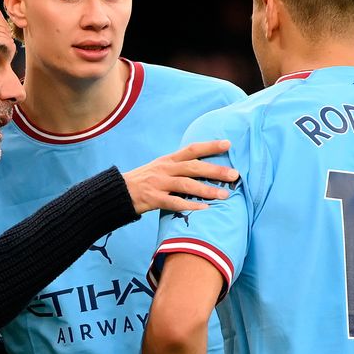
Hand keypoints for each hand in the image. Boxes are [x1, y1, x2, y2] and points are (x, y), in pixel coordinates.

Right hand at [123, 140, 238, 214]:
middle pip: (193, 167)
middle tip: (234, 174)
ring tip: (224, 195)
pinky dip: (190, 205)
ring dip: (207, 190)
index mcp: (168, 160)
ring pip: (187, 185)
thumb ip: (179, 167)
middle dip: (215, 170)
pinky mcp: (154, 198)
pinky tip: (204, 209)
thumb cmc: (144, 181)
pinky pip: (174, 202)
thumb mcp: (160, 168)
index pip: (192, 149)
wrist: (119, 192)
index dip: (210, 146)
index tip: (228, 144)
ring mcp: (159, 183)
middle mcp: (165, 169)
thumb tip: (203, 167)